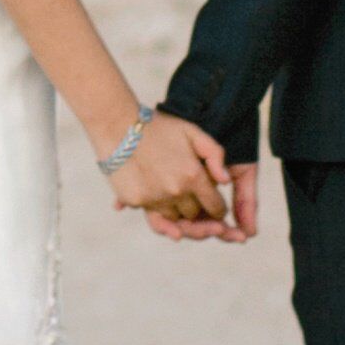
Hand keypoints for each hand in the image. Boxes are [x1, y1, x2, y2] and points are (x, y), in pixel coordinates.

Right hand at [109, 111, 239, 234]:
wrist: (119, 125)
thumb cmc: (159, 127)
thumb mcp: (193, 132)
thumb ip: (215, 155)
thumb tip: (226, 182)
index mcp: (193, 176)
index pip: (216, 208)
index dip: (218, 209)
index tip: (215, 206)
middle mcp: (175, 192)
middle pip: (195, 215)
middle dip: (197, 209)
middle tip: (192, 198)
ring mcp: (154, 199)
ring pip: (173, 219)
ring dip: (176, 211)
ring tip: (172, 193)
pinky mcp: (135, 201)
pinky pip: (152, 215)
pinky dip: (155, 207)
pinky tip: (154, 192)